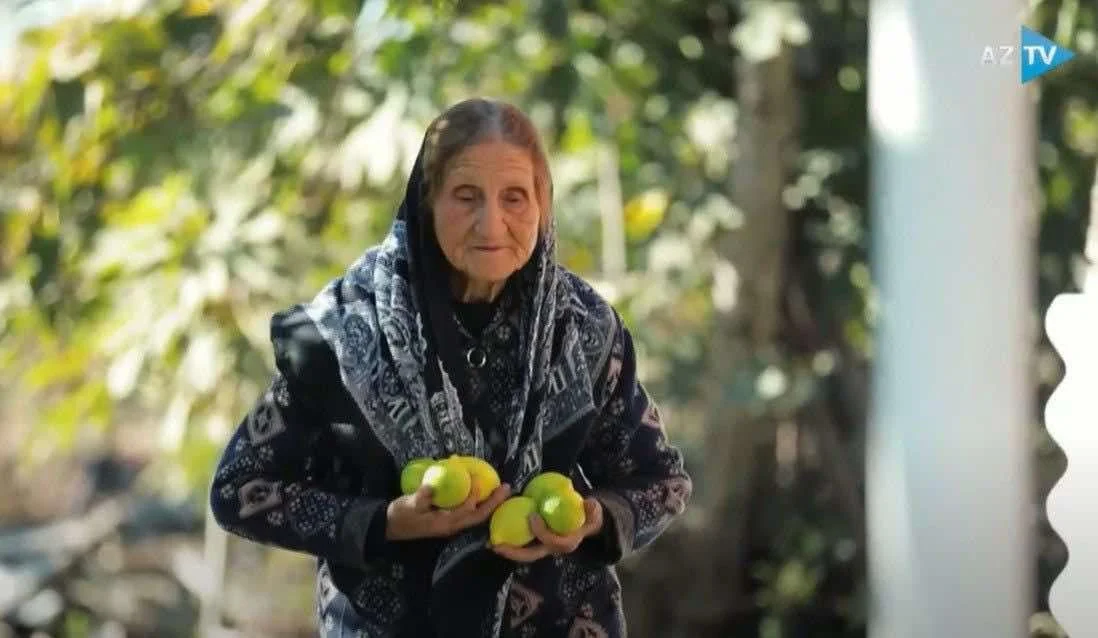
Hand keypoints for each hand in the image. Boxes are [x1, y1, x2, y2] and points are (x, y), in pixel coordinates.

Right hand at [385, 483, 510, 540]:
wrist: (389, 526)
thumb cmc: (400, 516)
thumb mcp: (408, 505)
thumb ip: (421, 498)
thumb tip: (432, 487)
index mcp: (445, 523)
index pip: (469, 513)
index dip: (479, 499)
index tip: (485, 483)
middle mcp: (452, 526)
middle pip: (479, 516)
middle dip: (494, 503)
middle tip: (507, 487)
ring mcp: (451, 524)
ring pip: (476, 515)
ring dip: (489, 503)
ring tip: (500, 489)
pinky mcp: (448, 519)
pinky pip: (468, 511)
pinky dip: (478, 502)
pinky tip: (481, 491)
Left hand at [490, 497, 603, 561]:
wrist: (585, 526)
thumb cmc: (588, 518)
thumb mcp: (595, 513)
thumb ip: (593, 509)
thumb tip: (589, 503)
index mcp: (566, 543)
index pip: (552, 541)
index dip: (542, 532)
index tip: (532, 516)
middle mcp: (552, 549)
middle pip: (532, 555)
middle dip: (515, 553)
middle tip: (497, 546)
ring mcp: (543, 548)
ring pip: (524, 553)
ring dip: (508, 550)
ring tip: (491, 544)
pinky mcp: (537, 543)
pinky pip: (522, 544)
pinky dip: (510, 541)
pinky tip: (496, 533)